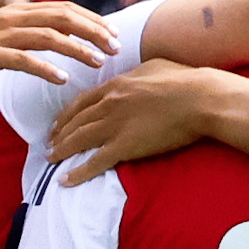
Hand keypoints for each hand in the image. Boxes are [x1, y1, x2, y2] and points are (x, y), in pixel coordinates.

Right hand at [0, 0, 115, 89]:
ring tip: (99, 62)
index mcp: (17, 12)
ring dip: (78, 49)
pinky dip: (45, 68)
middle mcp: (12, 18)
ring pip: (48, 37)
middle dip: (94, 31)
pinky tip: (63, 79)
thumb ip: (21, 28)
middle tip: (117, 46)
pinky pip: (22, 60)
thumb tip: (48, 30)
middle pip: (63, 17)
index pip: (64, 8)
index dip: (92, 19)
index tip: (114, 33)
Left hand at [47, 60, 232, 185]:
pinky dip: (78, 173)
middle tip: (48, 144)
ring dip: (62, 151)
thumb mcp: (154, 67)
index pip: (82, 101)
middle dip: (59, 134)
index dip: (66, 115)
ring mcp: (115, 125)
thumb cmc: (185, 81)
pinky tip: (65, 181)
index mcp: (116, 85)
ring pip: (79, 140)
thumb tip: (134, 76)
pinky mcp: (125, 146)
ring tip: (51, 160)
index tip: (57, 124)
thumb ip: (136, 74)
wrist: (200, 98)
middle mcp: (109, 104)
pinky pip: (95, 162)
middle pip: (76, 121)